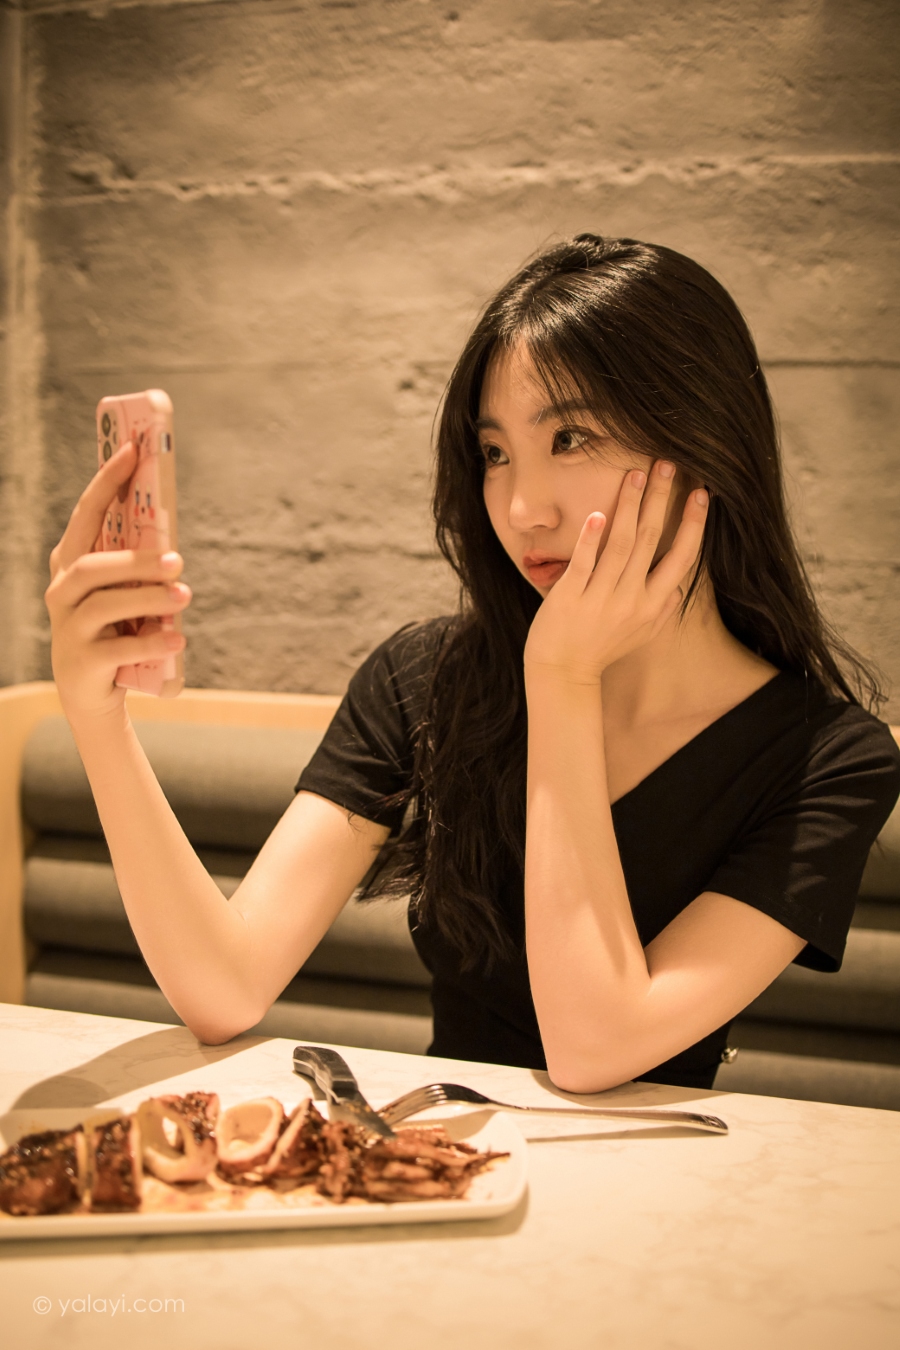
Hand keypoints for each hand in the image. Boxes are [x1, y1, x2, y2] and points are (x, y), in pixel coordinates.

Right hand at [45, 442, 190, 723]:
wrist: (91, 693)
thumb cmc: (116, 630)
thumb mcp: (125, 593)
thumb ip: (139, 567)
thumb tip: (174, 544)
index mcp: (71, 565)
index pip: (85, 516)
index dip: (105, 482)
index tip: (131, 450)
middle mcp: (61, 592)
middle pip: (90, 566)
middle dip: (135, 560)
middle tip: (177, 560)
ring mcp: (68, 629)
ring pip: (104, 605)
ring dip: (148, 598)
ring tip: (185, 596)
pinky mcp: (82, 663)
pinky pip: (118, 648)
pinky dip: (151, 641)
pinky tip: (178, 637)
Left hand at [523, 461, 708, 684]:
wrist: (563, 673)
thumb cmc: (602, 650)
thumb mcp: (641, 635)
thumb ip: (663, 610)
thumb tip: (679, 589)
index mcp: (654, 605)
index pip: (683, 557)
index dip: (693, 523)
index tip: (701, 492)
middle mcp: (632, 599)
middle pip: (651, 539)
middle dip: (661, 498)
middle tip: (667, 464)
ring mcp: (601, 598)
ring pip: (621, 544)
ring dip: (630, 505)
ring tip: (636, 473)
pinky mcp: (571, 597)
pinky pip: (584, 563)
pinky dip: (592, 539)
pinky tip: (599, 514)